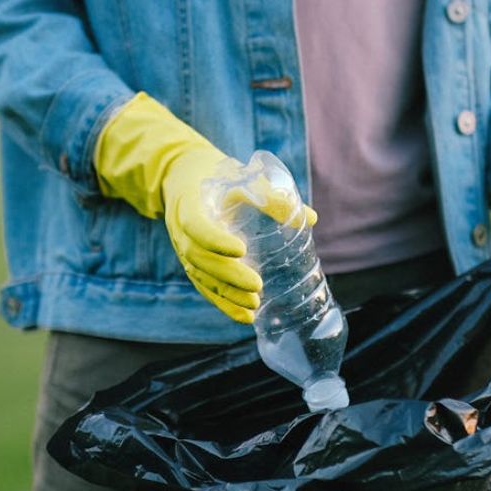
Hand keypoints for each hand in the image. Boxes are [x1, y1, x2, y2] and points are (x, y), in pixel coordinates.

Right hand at [94, 93, 315, 323]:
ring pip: (201, 276)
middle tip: (257, 285)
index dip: (216, 240)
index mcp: (188, 204)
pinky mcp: (191, 262)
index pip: (196, 226)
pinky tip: (244, 316)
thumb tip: (310, 218)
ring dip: (226, 294)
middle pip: (200, 258)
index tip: (241, 249)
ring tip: (254, 305)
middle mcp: (180, 231)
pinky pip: (203, 286)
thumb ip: (272, 196)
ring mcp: (183, 249)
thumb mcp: (240, 177)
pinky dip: (222, 303)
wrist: (182, 177)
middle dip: (228, 275)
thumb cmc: (215, 175)